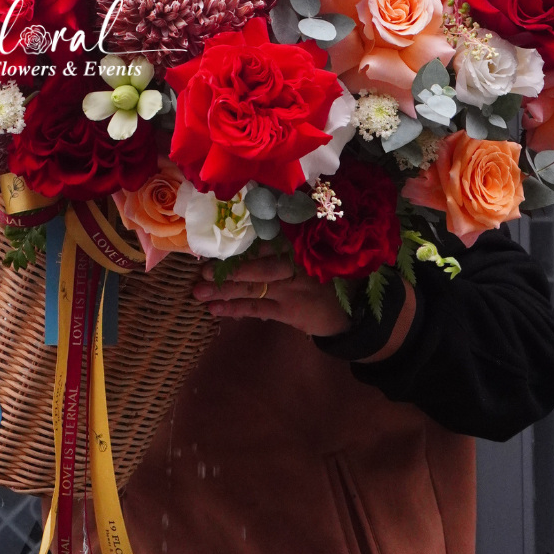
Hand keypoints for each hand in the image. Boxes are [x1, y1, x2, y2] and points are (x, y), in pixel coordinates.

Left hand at [192, 246, 351, 337]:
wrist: (354, 308)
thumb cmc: (328, 276)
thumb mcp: (312, 254)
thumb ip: (286, 247)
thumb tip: (249, 243)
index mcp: (296, 246)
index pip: (262, 243)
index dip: (237, 246)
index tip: (214, 246)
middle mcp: (292, 264)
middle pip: (254, 265)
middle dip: (227, 269)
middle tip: (202, 271)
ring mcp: (290, 288)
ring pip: (251, 287)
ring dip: (223, 291)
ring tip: (198, 292)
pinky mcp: (290, 311)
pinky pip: (257, 308)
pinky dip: (235, 309)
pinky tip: (215, 310)